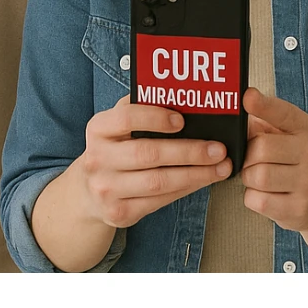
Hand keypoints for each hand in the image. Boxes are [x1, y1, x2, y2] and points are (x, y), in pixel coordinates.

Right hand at [72, 95, 232, 230]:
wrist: (87, 192)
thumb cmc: (114, 148)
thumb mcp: (117, 125)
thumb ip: (141, 108)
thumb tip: (182, 95)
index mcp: (98, 129)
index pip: (127, 118)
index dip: (156, 117)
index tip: (183, 120)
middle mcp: (98, 159)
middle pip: (149, 154)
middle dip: (189, 151)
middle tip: (218, 148)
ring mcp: (106, 189)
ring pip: (158, 182)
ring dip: (195, 174)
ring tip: (220, 167)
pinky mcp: (119, 213)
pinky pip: (159, 201)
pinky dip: (185, 190)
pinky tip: (202, 181)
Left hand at [240, 87, 307, 233]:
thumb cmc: (291, 162)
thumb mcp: (283, 136)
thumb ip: (261, 124)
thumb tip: (237, 119)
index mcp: (305, 128)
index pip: (282, 112)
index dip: (263, 105)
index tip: (247, 97)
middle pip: (261, 148)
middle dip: (247, 156)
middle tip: (250, 161)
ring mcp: (307, 182)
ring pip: (258, 176)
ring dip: (249, 178)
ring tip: (257, 178)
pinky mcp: (297, 208)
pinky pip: (258, 200)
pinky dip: (252, 197)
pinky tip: (263, 194)